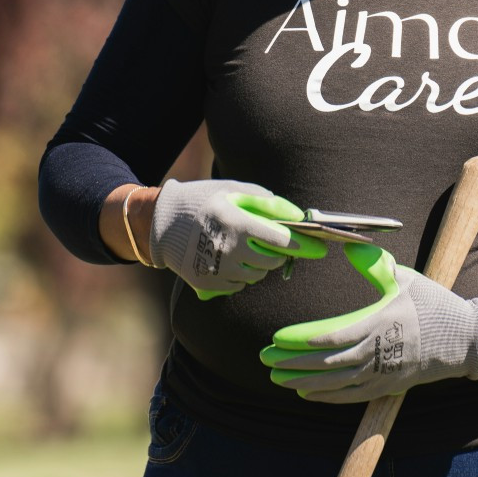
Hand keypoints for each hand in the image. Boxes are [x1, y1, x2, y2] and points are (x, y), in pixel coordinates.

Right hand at [148, 179, 325, 299]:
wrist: (161, 223)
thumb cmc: (203, 201)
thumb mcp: (233, 191)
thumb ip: (265, 201)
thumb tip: (296, 215)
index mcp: (236, 223)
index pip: (279, 241)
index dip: (301, 245)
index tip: (316, 247)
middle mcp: (227, 250)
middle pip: (272, 262)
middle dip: (278, 254)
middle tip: (275, 244)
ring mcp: (217, 270)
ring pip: (257, 276)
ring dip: (260, 265)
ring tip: (246, 248)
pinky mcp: (208, 284)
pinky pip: (239, 285)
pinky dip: (241, 274)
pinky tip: (230, 259)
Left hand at [259, 243, 477, 403]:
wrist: (463, 338)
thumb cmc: (432, 303)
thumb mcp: (405, 277)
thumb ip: (374, 263)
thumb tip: (349, 244)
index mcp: (380, 323)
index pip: (333, 336)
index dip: (302, 340)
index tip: (278, 337)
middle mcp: (379, 352)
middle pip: (328, 363)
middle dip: (293, 362)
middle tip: (265, 358)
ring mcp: (383, 373)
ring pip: (335, 384)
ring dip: (303, 381)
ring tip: (277, 377)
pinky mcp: (386, 386)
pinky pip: (350, 396)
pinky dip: (326, 396)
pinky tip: (305, 392)